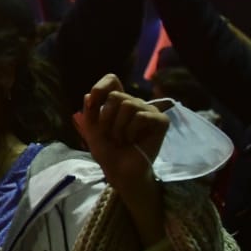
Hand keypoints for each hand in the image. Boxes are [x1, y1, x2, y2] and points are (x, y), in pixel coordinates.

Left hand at [75, 74, 167, 192]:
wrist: (119, 170)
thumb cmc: (107, 150)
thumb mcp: (91, 128)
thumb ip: (90, 109)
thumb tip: (89, 94)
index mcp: (118, 102)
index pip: (112, 80)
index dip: (100, 87)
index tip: (92, 105)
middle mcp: (134, 103)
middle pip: (115, 95)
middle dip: (106, 118)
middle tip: (110, 135)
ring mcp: (149, 111)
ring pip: (128, 105)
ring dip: (118, 127)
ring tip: (121, 139)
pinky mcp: (161, 121)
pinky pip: (141, 116)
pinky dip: (131, 130)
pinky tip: (133, 140)